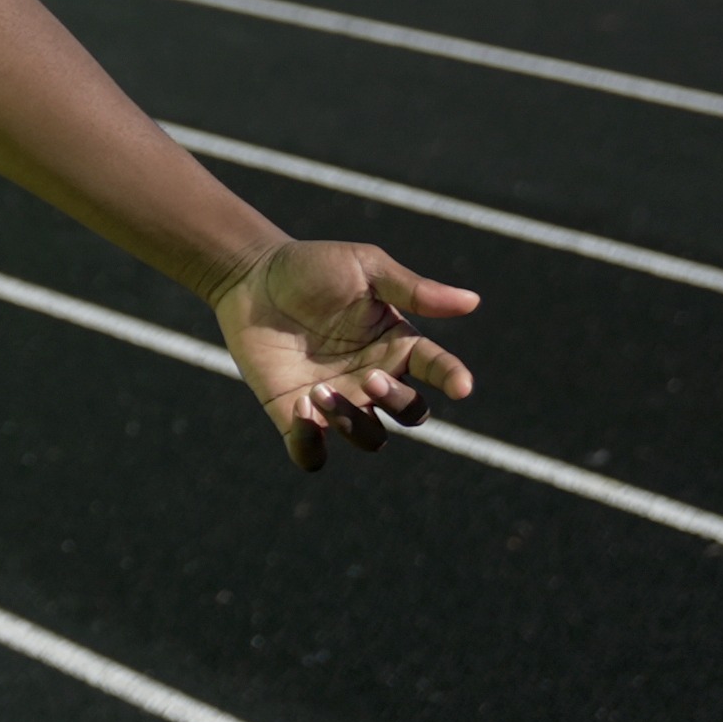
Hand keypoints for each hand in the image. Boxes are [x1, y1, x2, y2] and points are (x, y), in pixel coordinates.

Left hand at [206, 241, 479, 472]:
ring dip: (354, 424)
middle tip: (369, 377)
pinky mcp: (295, 415)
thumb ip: (412, 289)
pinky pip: (312, 455)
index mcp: (397, 345)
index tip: (461, 386)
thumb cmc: (311, 267)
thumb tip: (473, 302)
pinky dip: (312, 448)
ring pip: (369, 438)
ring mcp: (338, 401)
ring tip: (319, 392)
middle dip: (397, 401)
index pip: (439, 369)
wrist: (249, 276)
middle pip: (410, 413)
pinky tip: (302, 415)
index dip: (453, 379)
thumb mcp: (364, 268)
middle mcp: (373, 379)